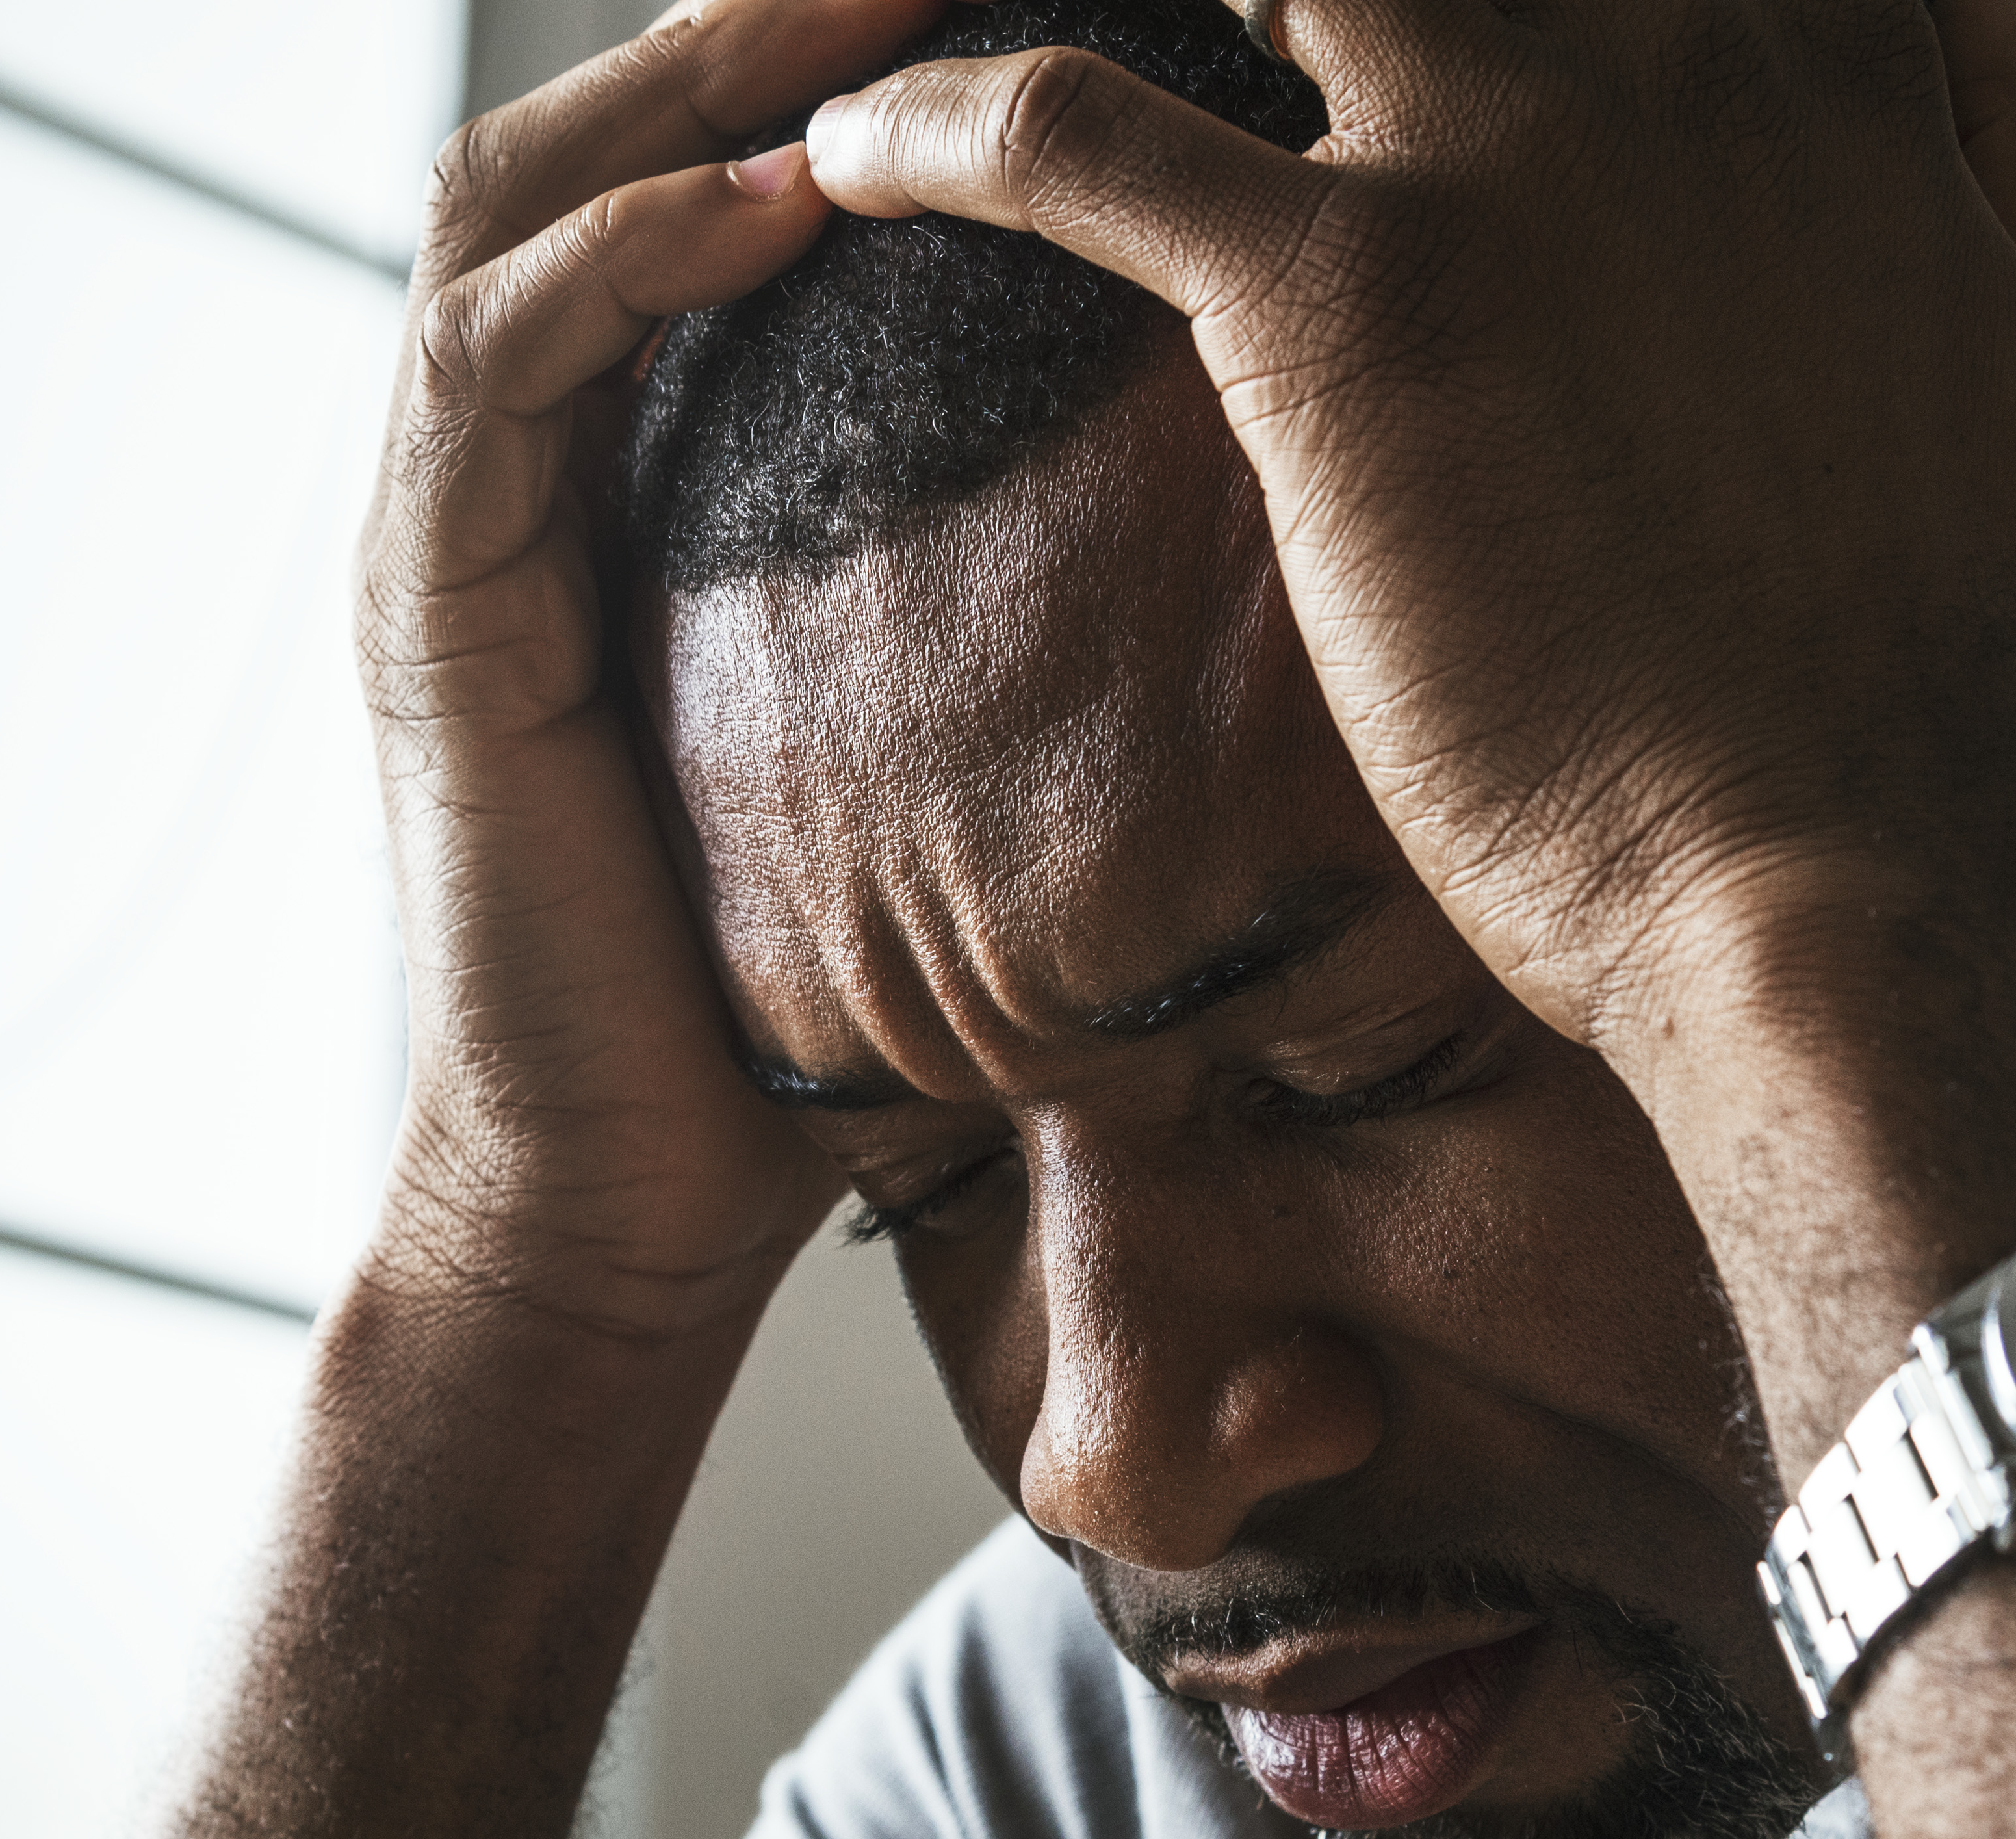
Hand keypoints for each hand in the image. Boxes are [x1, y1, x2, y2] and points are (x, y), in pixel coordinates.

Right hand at [358, 0, 948, 1331]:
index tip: (991, 9)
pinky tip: (773, 202)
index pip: (678, 207)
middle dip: (750, 26)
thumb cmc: (767, 1016)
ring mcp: (447, 542)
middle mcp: (506, 488)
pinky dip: (624, 262)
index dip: (811, 81)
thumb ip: (941, 632)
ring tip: (863, 10)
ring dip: (687, 87)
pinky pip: (494, 371)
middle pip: (586, 152)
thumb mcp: (880, 772)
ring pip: (509, 213)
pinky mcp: (427, 618)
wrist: (619, 1199)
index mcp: (604, 504)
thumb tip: (1167, 553)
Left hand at [802, 0, 2015, 1055]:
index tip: (1302, 25)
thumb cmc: (1848, 683)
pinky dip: (940, 129)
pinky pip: (1076, 136)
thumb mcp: (1883, 364)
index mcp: (1812, 53)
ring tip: (910, 30)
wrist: (1830, 854)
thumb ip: (1809, 235)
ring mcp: (1516, 146)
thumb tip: (1738, 262)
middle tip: (1168, 17)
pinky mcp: (1356, 300)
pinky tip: (855, 162)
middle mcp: (1679, 39)